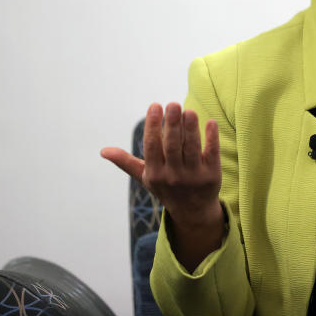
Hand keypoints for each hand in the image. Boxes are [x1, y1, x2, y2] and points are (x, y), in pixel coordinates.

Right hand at [101, 103, 222, 229]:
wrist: (192, 212)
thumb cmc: (166, 187)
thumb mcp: (145, 177)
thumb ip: (126, 162)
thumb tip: (103, 151)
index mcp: (155, 174)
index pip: (152, 146)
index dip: (153, 126)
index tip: (155, 105)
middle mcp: (174, 176)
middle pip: (173, 146)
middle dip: (172, 124)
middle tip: (173, 104)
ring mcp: (194, 176)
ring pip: (192, 148)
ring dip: (191, 129)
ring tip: (189, 111)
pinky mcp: (212, 175)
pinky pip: (212, 154)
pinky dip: (212, 139)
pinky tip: (211, 122)